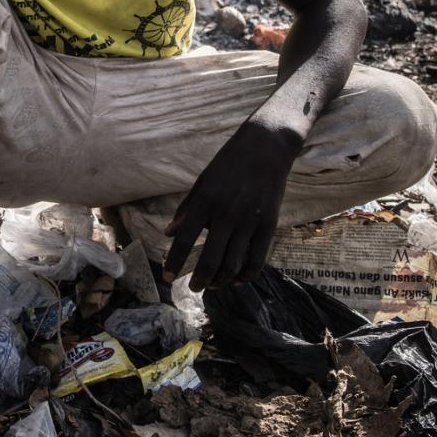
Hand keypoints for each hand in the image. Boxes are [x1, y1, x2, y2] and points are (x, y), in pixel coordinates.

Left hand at [162, 119, 299, 290]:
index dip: (175, 262)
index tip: (167, 278)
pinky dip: (246, 275)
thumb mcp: (201, 183)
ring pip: (233, 264)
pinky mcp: (268, 225)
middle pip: (210, 259)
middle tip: (194, 289)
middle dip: (200, 280)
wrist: (265, 148)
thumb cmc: (228, 165)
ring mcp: (249, 221)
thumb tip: (168, 234)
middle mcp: (226, 214)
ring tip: (213, 285)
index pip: (184, 240)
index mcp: (205, 201)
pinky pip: (256, 260)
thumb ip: (186, 210)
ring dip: (221, 280)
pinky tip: (236, 279)